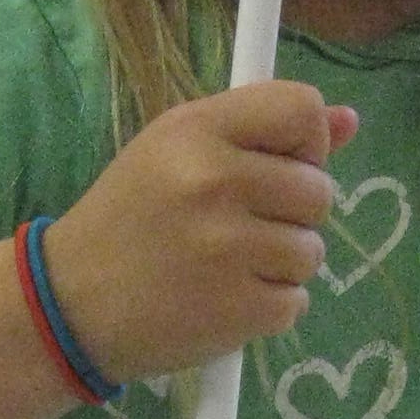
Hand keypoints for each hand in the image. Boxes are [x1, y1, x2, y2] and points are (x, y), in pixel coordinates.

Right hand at [44, 84, 355, 382]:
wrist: (70, 304)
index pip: (302, 108)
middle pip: (319, 188)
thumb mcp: (176, 153)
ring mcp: (227, 249)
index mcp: (195, 130)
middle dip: (293, 213)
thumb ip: (262, 132)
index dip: (305, 141)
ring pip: (312, 250)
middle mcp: (213, 181)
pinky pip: (296, 302)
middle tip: (239, 227)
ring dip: (280, 265)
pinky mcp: (239, 309)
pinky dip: (267, 308)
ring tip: (225, 266)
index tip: (279, 164)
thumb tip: (349, 120)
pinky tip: (221, 300)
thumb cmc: (128, 219)